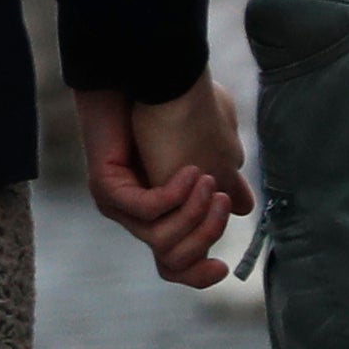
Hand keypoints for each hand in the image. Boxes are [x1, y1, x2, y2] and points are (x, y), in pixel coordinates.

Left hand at [74, 81, 252, 287]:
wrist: (147, 73)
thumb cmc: (178, 109)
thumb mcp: (210, 155)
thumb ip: (223, 185)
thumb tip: (242, 209)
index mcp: (161, 210)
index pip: (175, 264)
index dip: (199, 275)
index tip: (225, 269)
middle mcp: (135, 212)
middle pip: (173, 259)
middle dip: (205, 232)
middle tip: (219, 198)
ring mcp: (117, 201)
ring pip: (162, 240)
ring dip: (193, 212)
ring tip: (204, 177)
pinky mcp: (106, 185)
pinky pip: (147, 210)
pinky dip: (173, 195)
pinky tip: (189, 171)